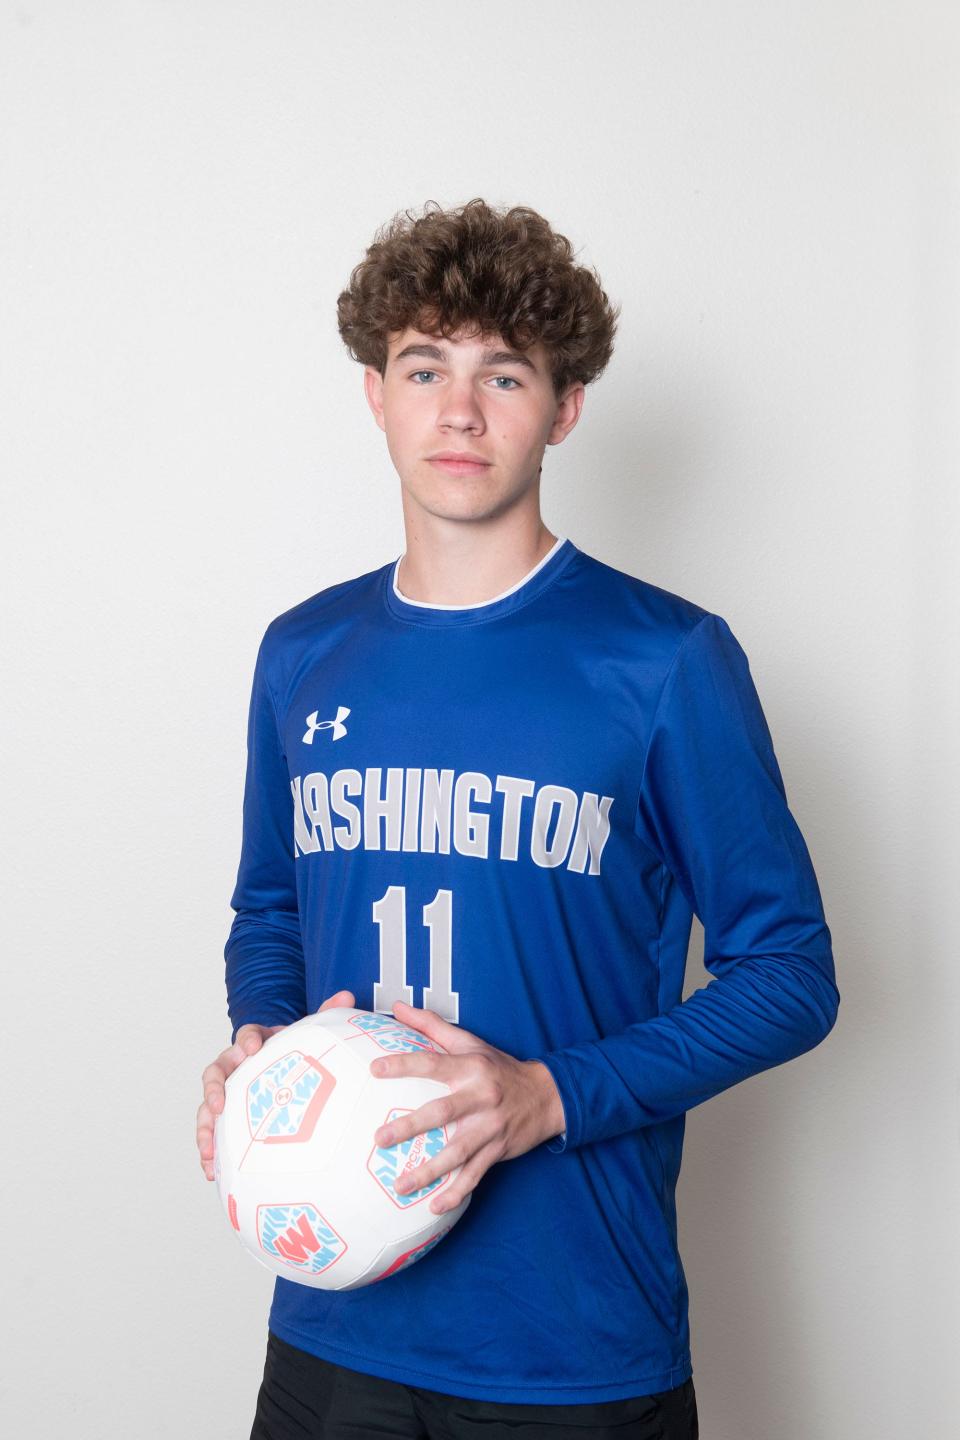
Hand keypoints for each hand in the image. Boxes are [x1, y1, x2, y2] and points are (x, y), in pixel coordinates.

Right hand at [196, 990, 355, 1180]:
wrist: (284, 1064)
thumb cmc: (294, 1050)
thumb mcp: (310, 1031)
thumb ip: (327, 1013)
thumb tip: (347, 995)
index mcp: (254, 1041)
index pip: (245, 1035)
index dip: (247, 1039)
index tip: (253, 1047)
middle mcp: (235, 1066)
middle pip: (215, 1072)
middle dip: (213, 1088)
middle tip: (218, 1104)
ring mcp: (228, 1092)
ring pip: (206, 1106)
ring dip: (204, 1126)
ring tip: (209, 1148)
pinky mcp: (227, 1116)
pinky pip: (212, 1131)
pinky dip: (209, 1149)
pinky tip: (212, 1170)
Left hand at [369, 999, 564, 1214]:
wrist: (546, 1096)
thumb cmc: (499, 1068)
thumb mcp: (471, 1043)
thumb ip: (432, 1026)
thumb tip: (398, 1007)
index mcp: (471, 1068)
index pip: (433, 1063)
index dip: (405, 1065)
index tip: (375, 1069)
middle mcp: (481, 1097)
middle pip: (443, 1113)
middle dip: (410, 1127)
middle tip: (379, 1139)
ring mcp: (490, 1127)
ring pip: (457, 1152)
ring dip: (428, 1171)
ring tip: (399, 1186)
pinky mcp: (498, 1151)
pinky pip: (475, 1176)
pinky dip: (456, 1193)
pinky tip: (434, 1207)